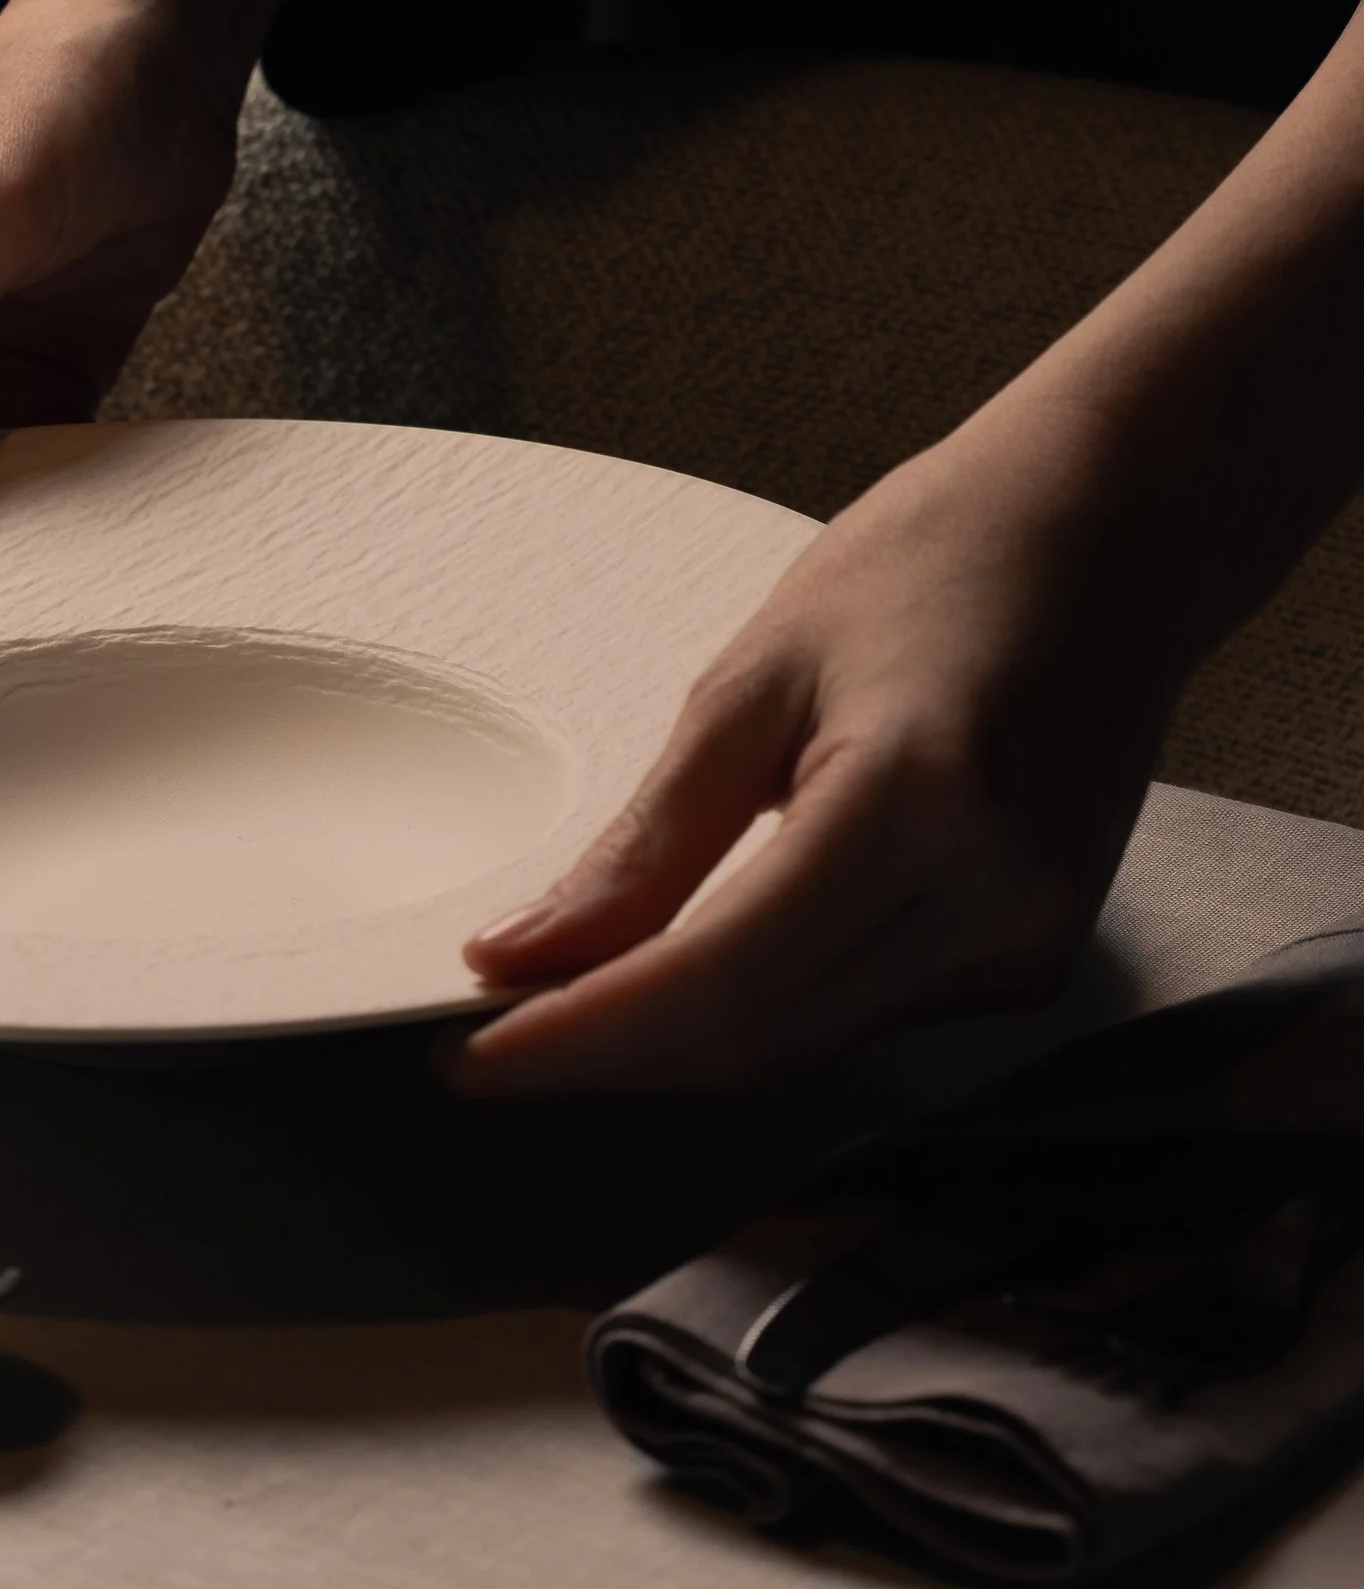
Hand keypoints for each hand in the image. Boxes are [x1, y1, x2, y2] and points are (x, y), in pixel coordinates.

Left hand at [453, 418, 1193, 1090]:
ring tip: (562, 1008)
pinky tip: (684, 978)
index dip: (581, 1036)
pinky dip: (759, 1010)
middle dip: (608, 1055)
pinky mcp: (1033, 960)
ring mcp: (1030, 940)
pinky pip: (859, 1017)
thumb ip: (649, 842)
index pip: (716, 977)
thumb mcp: (756, 676)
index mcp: (920, 801)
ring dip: (675, 1045)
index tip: (470, 1055)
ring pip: (803, 1045)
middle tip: (481, 1042)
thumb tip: (526, 954)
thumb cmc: (940, 562)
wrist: (1117, 533)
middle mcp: (994, 896)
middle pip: (756, 1036)